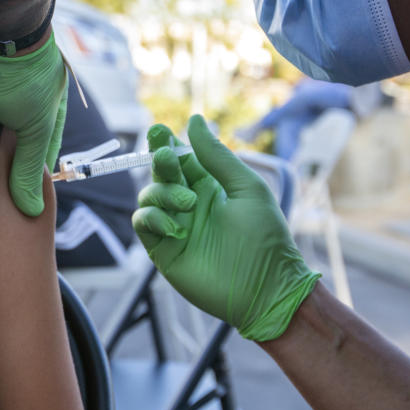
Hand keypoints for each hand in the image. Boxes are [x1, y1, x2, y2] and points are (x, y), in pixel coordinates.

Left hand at [0, 29, 67, 216]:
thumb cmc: (25, 80)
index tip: (18, 206)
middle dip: (0, 168)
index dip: (32, 178)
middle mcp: (20, 106)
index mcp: (46, 113)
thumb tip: (32, 213)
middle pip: (9, 146)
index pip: (41, 155)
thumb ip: (29, 169)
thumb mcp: (35, 129)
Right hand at [132, 115, 318, 341]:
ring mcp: (175, 227)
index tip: (159, 131)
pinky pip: (144, 223)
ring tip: (188, 204)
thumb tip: (194, 120)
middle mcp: (189, 206)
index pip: (182, 161)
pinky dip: (152, 217)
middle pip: (161, 175)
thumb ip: (217, 157)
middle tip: (166, 156)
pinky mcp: (163, 250)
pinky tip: (174, 225)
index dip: (168, 144)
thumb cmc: (265, 238)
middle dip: (160, 161)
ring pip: (149, 197)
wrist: (265, 288)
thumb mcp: (246, 188)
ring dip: (163, 193)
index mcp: (211, 189)